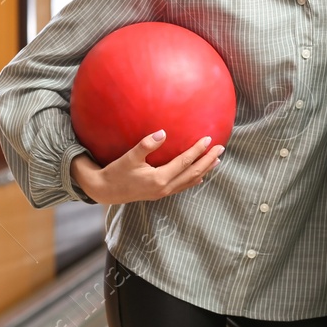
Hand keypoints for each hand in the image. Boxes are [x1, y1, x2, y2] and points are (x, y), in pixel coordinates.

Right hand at [70, 131, 222, 204]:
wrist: (105, 191)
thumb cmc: (116, 171)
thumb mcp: (129, 157)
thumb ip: (146, 145)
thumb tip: (163, 133)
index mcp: (159, 179)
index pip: (184, 163)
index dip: (197, 151)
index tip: (209, 139)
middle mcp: (164, 188)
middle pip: (193, 173)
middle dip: (208, 161)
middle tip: (221, 148)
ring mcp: (163, 193)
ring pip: (189, 181)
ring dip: (204, 170)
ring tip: (216, 160)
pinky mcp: (159, 194)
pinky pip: (182, 186)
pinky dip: (193, 180)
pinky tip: (200, 176)